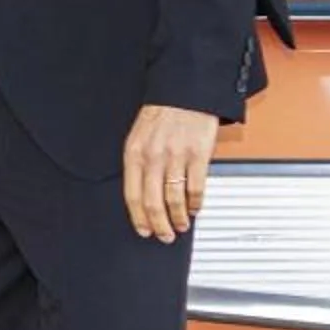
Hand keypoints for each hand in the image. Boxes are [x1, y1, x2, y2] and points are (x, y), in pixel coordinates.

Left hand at [121, 103, 220, 242]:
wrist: (183, 93)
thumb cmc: (160, 115)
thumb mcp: (138, 138)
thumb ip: (138, 165)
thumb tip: (141, 195)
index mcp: (134, 154)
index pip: (132, 195)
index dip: (138, 218)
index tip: (144, 230)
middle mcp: (153, 157)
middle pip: (153, 202)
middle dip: (159, 225)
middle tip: (164, 236)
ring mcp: (176, 157)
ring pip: (174, 199)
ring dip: (178, 218)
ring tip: (181, 226)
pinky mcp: (197, 154)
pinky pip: (196, 187)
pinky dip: (195, 203)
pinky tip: (195, 208)